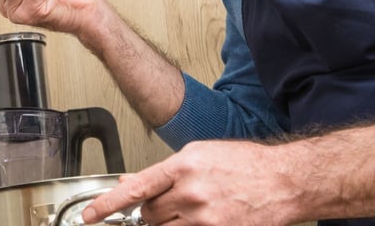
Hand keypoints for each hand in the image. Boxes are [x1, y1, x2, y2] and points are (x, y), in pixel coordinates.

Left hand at [81, 140, 298, 225]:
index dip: (107, 205)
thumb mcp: (201, 155)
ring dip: (168, 224)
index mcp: (185, 164)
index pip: (135, 188)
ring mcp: (205, 217)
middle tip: (172, 203)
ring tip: (191, 211)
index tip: (90, 216)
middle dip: (153, 211)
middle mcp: (191, 191)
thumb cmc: (246, 164)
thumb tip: (131, 180)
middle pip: (149, 213)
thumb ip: (164, 171)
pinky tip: (199, 220)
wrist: (284, 181)